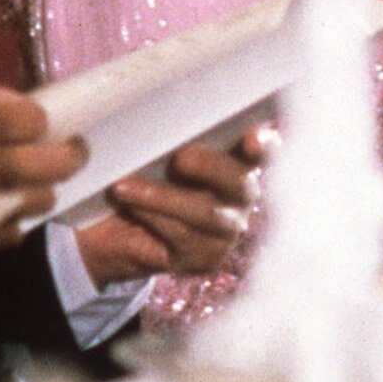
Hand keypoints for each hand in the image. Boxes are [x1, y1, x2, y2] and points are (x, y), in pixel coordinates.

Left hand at [77, 127, 271, 287]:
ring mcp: (227, 232)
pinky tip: (127, 207)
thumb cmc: (145, 175)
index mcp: (238, 160)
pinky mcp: (205, 259)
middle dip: (210, 167)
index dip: (264, 146)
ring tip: (123, 187)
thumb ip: (173, 139)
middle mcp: (241, 197)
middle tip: (179, 158)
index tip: (252, 139)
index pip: (264, 150)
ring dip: (160, 198)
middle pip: (240, 182)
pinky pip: (181, 238)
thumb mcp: (158, 152)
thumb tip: (157, 122)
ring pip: (205, 214)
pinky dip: (150, 219)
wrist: (118, 229)